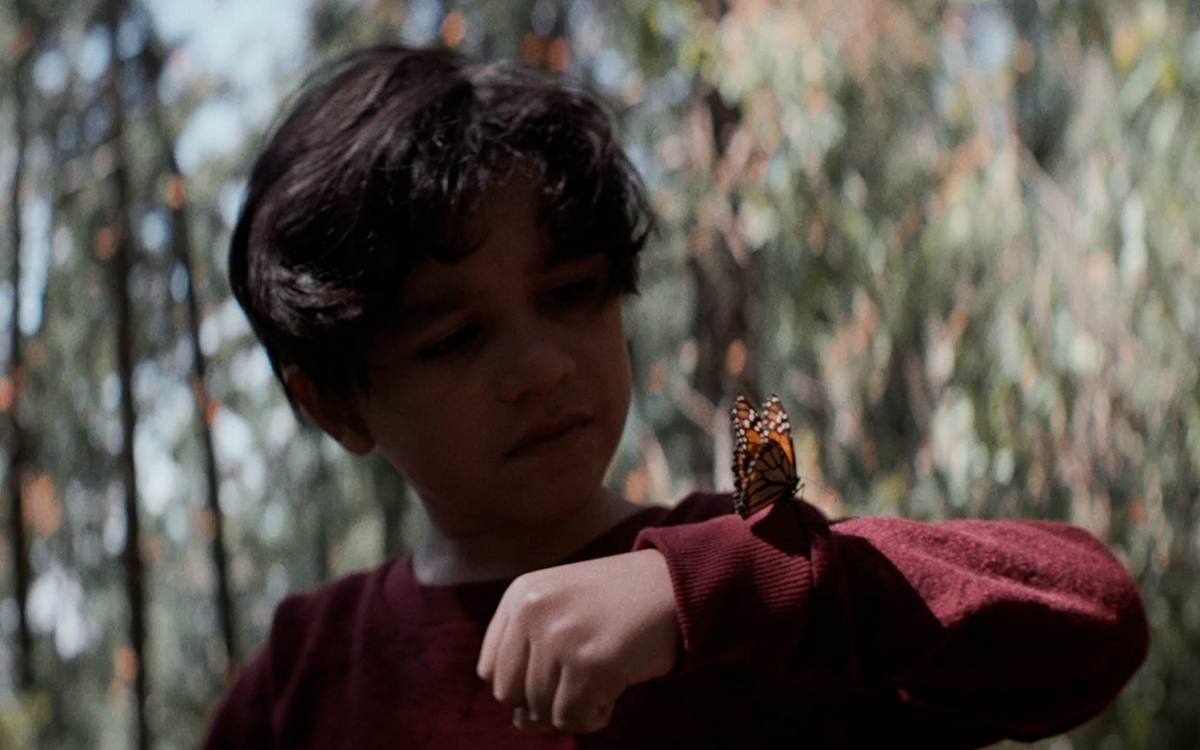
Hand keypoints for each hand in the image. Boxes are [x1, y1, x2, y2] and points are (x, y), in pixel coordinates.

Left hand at [476, 549, 679, 734]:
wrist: (678, 583)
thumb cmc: (622, 602)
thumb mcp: (562, 608)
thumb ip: (532, 657)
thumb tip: (521, 725)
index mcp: (521, 595)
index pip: (490, 669)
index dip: (522, 683)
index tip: (557, 671)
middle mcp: (533, 612)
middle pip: (510, 695)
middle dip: (544, 700)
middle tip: (581, 681)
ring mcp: (560, 638)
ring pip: (540, 712)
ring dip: (574, 708)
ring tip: (604, 678)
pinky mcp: (591, 665)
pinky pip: (573, 720)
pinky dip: (595, 716)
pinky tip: (615, 689)